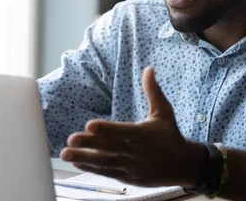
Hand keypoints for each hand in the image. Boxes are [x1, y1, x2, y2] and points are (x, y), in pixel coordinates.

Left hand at [60, 67, 205, 188]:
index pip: (122, 131)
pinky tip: (77, 162)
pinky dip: (91, 168)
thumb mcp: (164, 111)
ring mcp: (130, 166)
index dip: (106, 129)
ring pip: (104, 162)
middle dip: (88, 144)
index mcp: (144, 134)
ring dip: (83, 158)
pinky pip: (106, 172)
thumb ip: (153, 91)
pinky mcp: (127, 176)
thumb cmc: (170, 135)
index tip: (89, 125)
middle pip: (109, 147)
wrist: (181, 165)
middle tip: (70, 139)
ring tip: (64, 153)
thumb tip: (149, 69)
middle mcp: (135, 151)